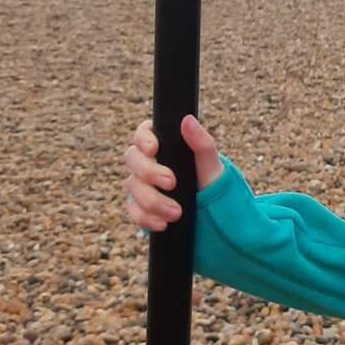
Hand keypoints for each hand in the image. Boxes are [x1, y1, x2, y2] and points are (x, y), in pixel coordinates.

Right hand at [122, 112, 222, 232]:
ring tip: (176, 212)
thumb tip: (187, 120)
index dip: (143, 139)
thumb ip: (201, 142)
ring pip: (132, 186)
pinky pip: (134, 210)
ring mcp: (140, 184)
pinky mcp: (140, 206)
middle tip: (171, 183)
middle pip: (132, 159)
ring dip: (153, 200)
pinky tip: (163, 223)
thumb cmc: (210, 180)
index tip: (154, 149)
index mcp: (162, 144)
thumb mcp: (210, 162)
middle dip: (149, 172)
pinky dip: (147, 218)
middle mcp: (146, 161)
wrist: (213, 211)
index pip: (142, 134)